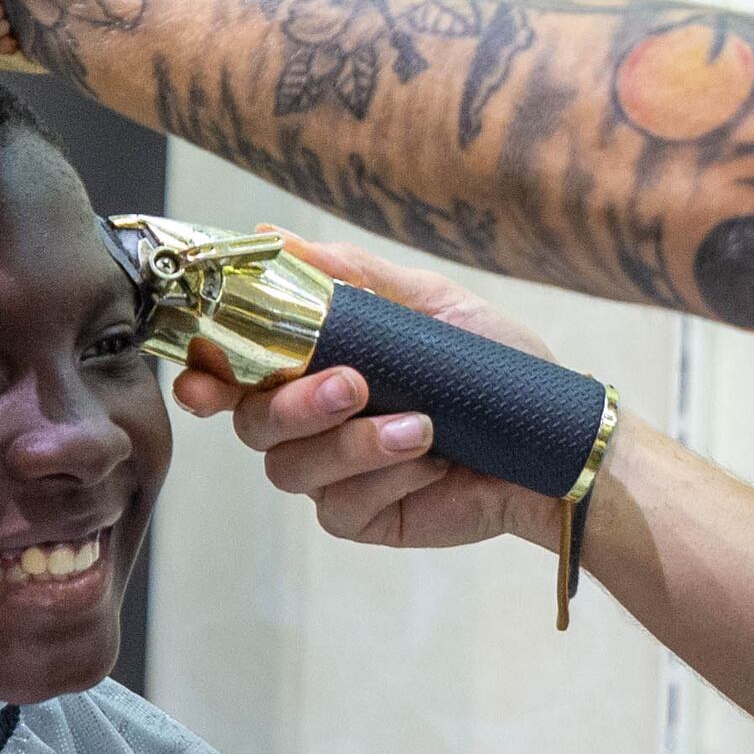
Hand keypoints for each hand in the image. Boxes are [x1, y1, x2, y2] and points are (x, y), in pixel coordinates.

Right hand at [177, 237, 573, 554]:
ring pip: (289, 469)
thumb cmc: (493, 368)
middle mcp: (310, 424)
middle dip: (294, 405)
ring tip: (421, 428)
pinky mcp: (361, 517)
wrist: (550, 441)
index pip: (234, 374)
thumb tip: (269, 236)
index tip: (202, 376)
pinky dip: (384, 481)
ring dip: (352, 446)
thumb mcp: (427, 305)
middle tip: (353, 385)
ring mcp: (331, 475)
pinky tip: (430, 464)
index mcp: (313, 367)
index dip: (204, 376)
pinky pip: (339, 507)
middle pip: (252, 424)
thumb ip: (350, 275)